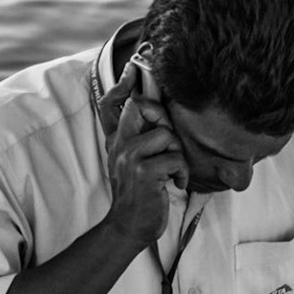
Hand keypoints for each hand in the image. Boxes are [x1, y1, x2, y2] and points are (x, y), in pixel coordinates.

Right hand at [98, 61, 185, 245]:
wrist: (130, 227)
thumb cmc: (139, 194)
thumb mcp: (132, 162)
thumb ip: (137, 138)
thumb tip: (147, 110)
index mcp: (116, 139)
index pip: (112, 103)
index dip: (123, 83)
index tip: (133, 67)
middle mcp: (119, 143)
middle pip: (141, 105)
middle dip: (164, 118)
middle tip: (170, 143)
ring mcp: (130, 157)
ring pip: (166, 135)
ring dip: (178, 154)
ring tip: (173, 170)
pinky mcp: (144, 173)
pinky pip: (174, 158)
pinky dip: (181, 173)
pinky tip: (176, 183)